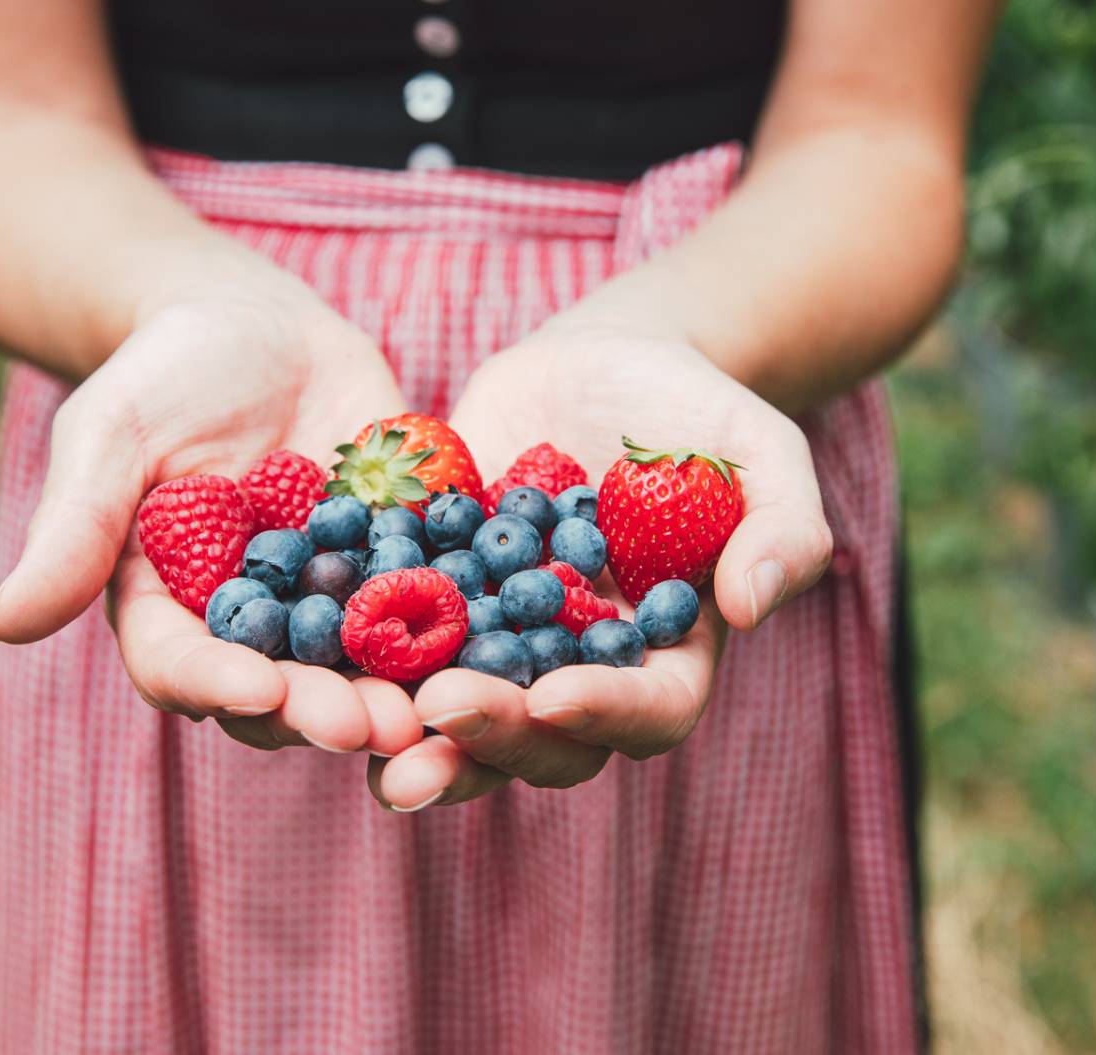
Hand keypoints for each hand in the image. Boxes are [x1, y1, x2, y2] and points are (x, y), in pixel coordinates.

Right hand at [0, 277, 423, 758]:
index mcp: (167, 609)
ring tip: (435, 712)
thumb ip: (73, 529)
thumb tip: (0, 626)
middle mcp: (252, 625)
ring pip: (360, 670)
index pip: (182, 667)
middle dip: (321, 712)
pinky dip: (460, 632)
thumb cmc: (165, 369)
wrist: (257, 320)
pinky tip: (498, 645)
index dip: (218, 687)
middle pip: (280, 691)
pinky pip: (432, 610)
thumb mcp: (110, 434)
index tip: (257, 694)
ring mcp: (331, 602)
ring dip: (395, 697)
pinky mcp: (400, 567)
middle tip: (368, 726)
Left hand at [367, 324, 832, 809]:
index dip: (606, 714)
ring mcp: (499, 639)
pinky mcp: (434, 594)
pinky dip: (354, 655)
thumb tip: (748, 607)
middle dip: (491, 737)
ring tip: (365, 738)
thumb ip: (783, 529)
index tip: (558, 696)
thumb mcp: (764, 454)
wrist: (605, 358)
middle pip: (542, 738)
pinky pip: (392, 639)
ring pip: (458, 714)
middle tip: (440, 714)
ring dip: (412, 736)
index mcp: (665, 656)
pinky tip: (312, 654)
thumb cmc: (700, 413)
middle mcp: (578, 668)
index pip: (647, 711)